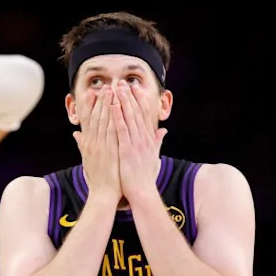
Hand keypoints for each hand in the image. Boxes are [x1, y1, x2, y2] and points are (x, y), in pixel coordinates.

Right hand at [73, 87, 121, 203]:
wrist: (103, 195)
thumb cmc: (97, 180)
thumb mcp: (87, 161)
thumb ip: (82, 146)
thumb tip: (76, 135)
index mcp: (87, 145)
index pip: (88, 121)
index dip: (91, 106)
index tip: (93, 93)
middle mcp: (93, 144)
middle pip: (95, 118)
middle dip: (100, 101)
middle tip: (104, 87)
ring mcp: (101, 147)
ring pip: (104, 121)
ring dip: (107, 105)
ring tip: (111, 91)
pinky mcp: (110, 151)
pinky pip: (113, 131)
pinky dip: (115, 118)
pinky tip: (118, 108)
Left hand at [113, 80, 166, 202]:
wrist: (142, 193)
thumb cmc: (145, 177)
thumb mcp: (154, 156)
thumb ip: (157, 142)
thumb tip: (163, 131)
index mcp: (148, 139)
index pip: (143, 115)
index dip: (138, 100)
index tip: (133, 88)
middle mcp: (143, 139)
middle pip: (136, 113)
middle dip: (129, 96)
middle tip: (123, 82)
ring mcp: (136, 144)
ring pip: (129, 118)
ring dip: (122, 101)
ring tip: (116, 88)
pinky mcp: (127, 150)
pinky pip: (121, 130)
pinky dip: (117, 117)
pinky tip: (112, 106)